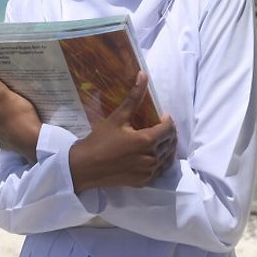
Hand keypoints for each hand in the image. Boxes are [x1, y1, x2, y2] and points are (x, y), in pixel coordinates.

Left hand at [0, 57, 41, 163]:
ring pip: (5, 117)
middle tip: (22, 99)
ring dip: (12, 113)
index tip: (15, 89)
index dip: (4, 88)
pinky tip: (25, 124)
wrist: (34, 142)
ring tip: (25, 111)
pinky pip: (11, 129)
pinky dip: (17, 126)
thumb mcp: (4, 94)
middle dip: (8, 101)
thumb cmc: (19, 116)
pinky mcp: (7, 143)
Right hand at [69, 71, 176, 192]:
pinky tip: (153, 154)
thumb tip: (144, 75)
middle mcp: (151, 158)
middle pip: (171, 143)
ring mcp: (148, 172)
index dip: (168, 120)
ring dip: (166, 147)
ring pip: (168, 157)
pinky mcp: (144, 181)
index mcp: (146, 141)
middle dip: (168, 132)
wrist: (85, 167)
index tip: (161, 116)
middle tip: (159, 126)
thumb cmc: (100, 140)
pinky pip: (160, 170)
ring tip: (157, 139)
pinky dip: (161, 161)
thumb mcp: (117, 117)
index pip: (169, 129)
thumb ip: (134, 97)